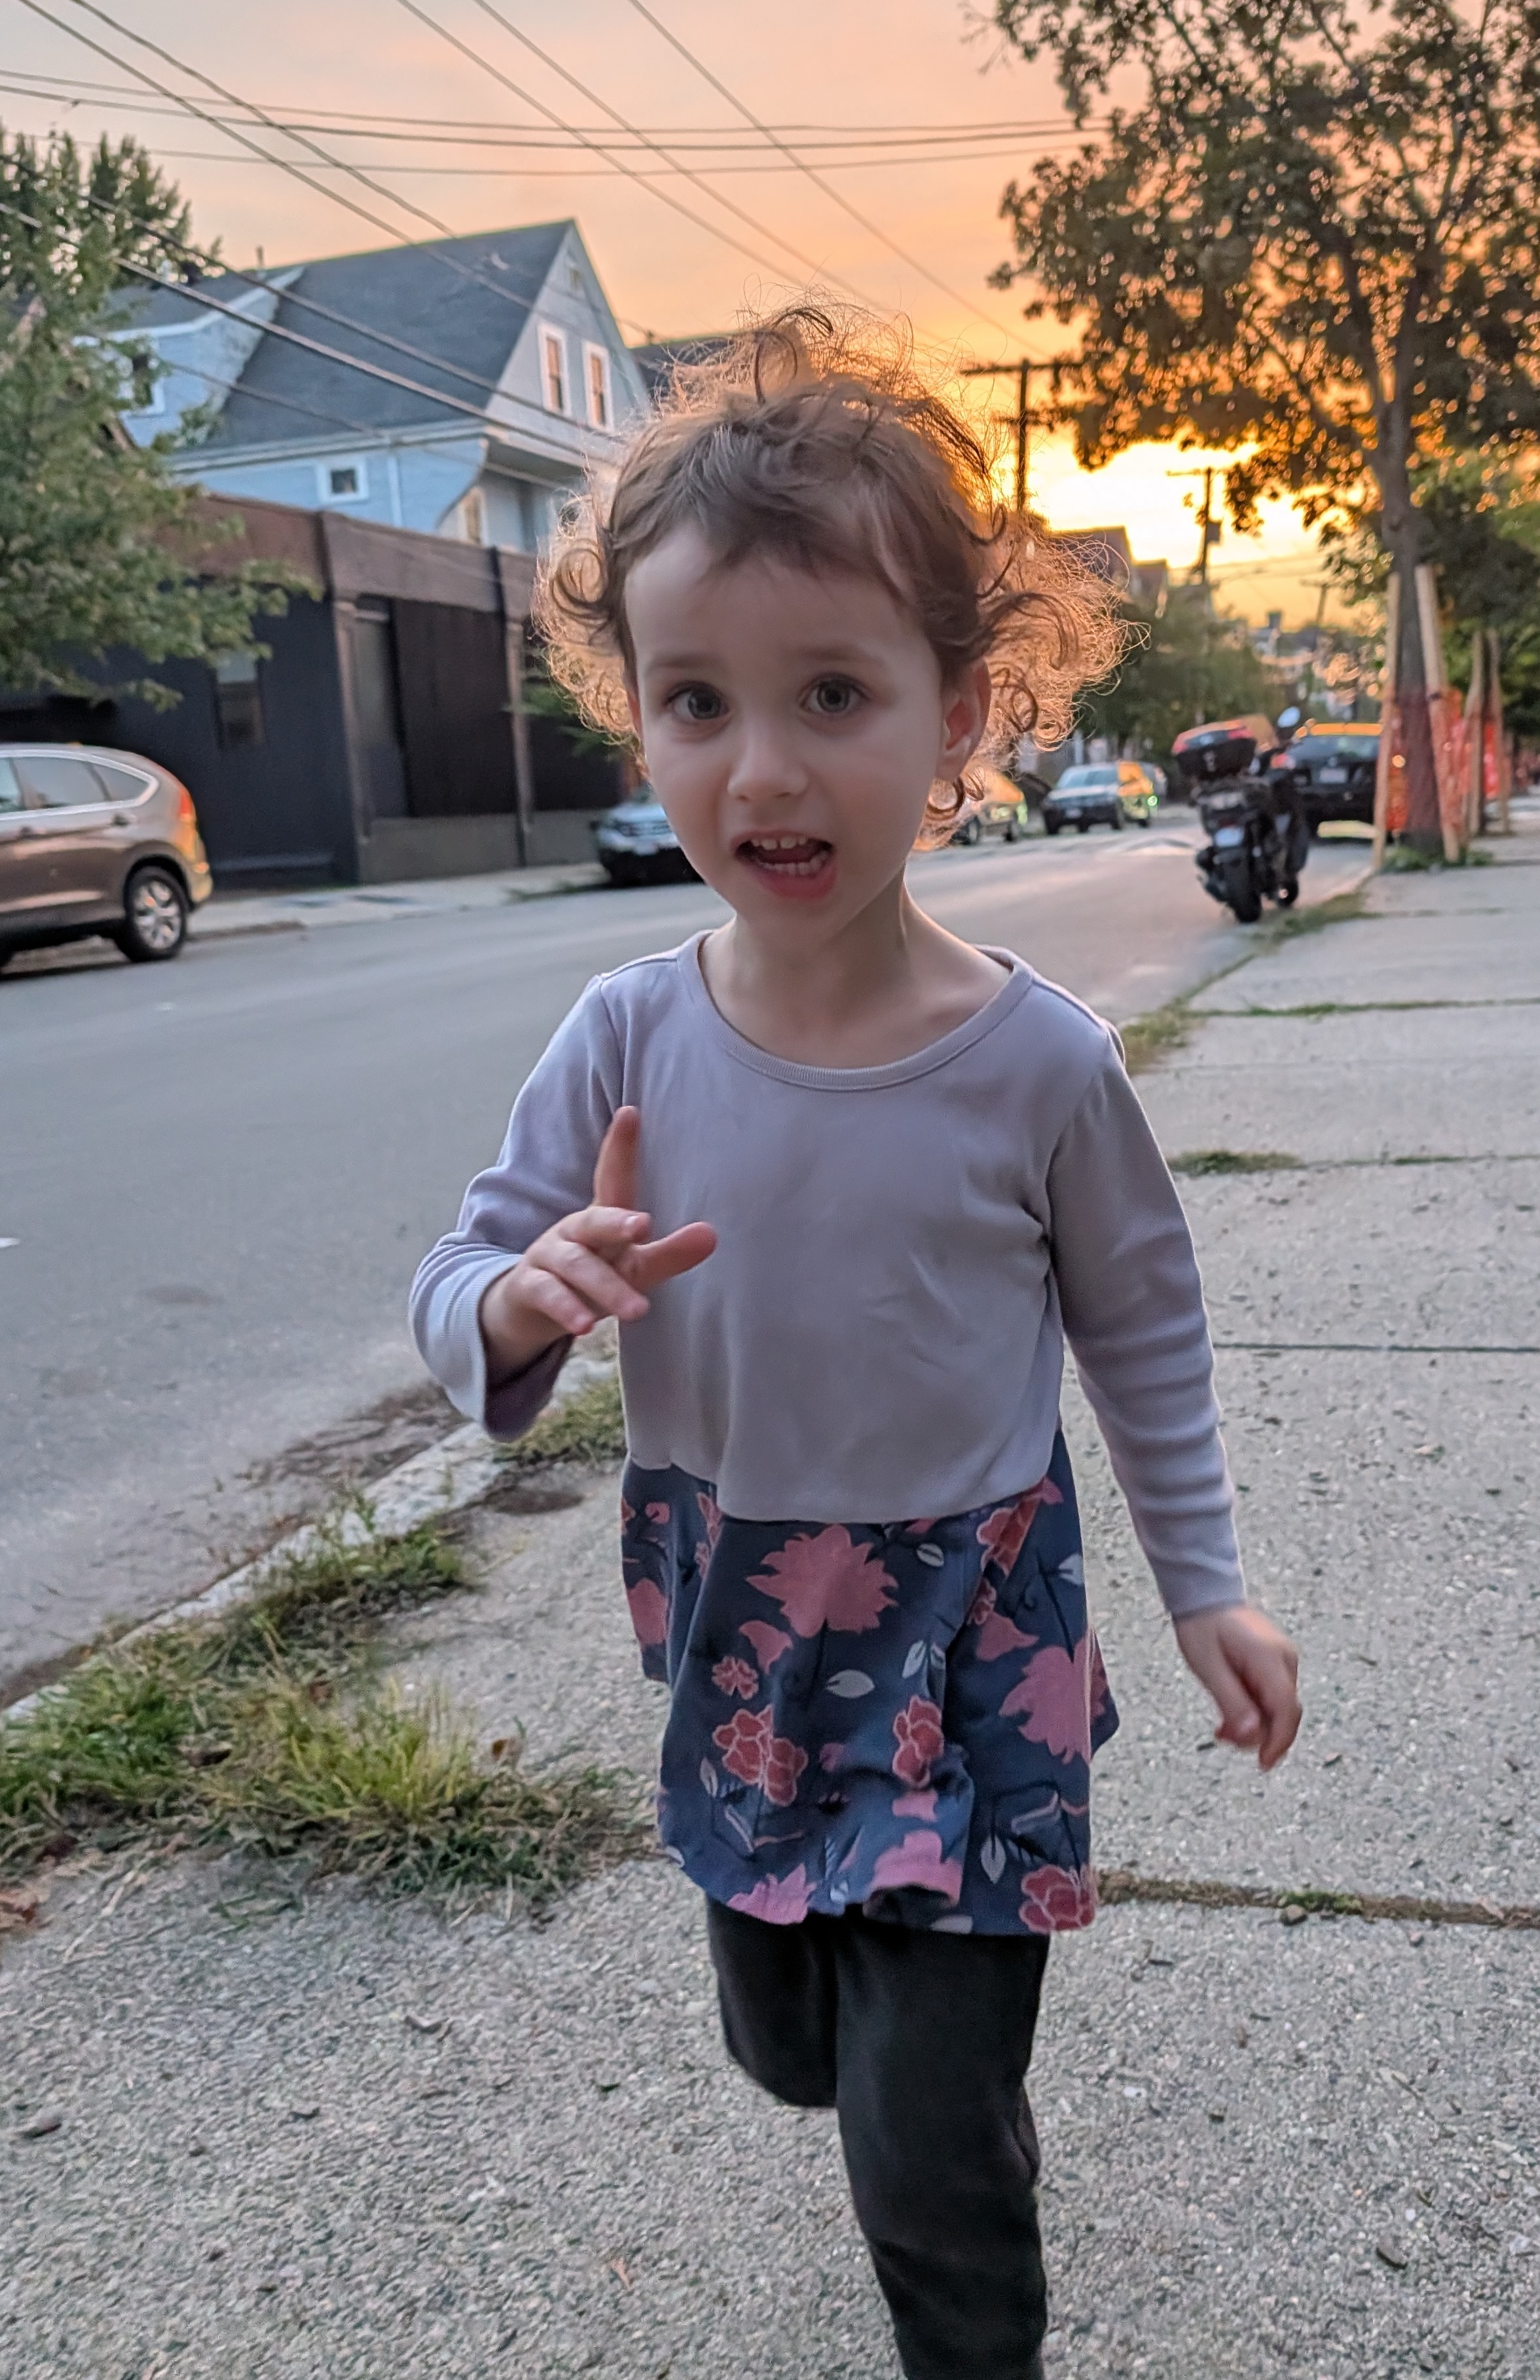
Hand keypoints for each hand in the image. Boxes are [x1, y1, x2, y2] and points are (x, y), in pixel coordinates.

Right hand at [480, 1107, 715, 1382]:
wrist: (528, 1307)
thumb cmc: (592, 1277)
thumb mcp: (632, 1267)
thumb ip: (669, 1254)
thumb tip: (712, 1235)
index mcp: (601, 1218)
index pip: (613, 1178)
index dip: (620, 1148)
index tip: (631, 1113)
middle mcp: (574, 1231)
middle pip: (594, 1221)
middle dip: (616, 1222)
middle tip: (644, 1225)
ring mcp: (548, 1257)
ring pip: (576, 1266)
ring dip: (605, 1287)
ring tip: (638, 1311)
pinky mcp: (529, 1287)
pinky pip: (548, 1295)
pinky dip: (566, 1310)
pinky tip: (585, 1326)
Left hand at [1173, 1604, 1300, 1769]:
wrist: (1205, 1595)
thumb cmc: (1202, 1628)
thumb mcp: (1209, 1668)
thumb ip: (1232, 1702)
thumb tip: (1253, 1736)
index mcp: (1269, 1659)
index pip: (1287, 1710)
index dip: (1278, 1741)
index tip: (1263, 1764)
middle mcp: (1285, 1660)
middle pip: (1284, 1713)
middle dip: (1260, 1736)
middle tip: (1225, 1739)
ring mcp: (1283, 1661)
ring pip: (1277, 1708)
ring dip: (1254, 1725)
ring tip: (1221, 1730)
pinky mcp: (1275, 1663)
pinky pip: (1271, 1697)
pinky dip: (1254, 1712)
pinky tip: (1230, 1719)